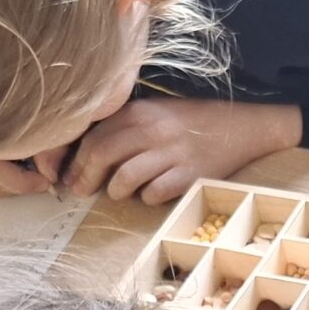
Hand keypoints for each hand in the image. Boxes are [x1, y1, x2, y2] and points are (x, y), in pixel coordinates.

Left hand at [62, 99, 302, 204]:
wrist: (242, 126)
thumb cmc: (191, 123)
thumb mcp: (154, 114)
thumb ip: (122, 129)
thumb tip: (85, 157)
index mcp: (139, 111)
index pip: (93, 136)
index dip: (73, 161)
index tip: (66, 176)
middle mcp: (153, 129)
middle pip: (101, 155)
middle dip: (85, 178)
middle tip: (81, 192)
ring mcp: (173, 152)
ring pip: (125, 177)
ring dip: (115, 190)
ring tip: (118, 192)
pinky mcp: (191, 174)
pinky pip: (155, 193)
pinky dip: (147, 198)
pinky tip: (151, 193)